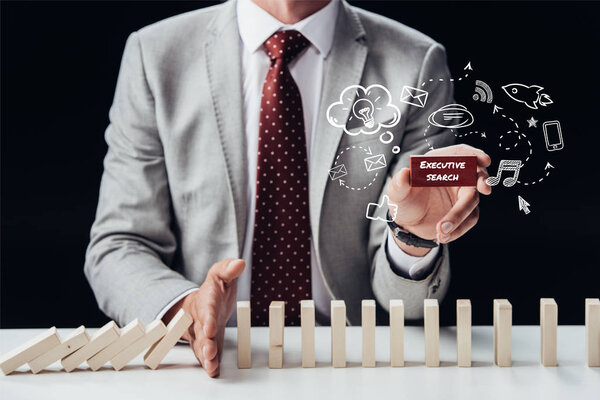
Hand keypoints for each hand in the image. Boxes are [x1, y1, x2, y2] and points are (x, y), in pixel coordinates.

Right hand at [162, 258, 244, 377]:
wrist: (201, 303)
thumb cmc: (213, 289)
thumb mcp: (220, 274)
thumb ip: (228, 268)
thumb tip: (240, 263)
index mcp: (206, 302)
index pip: (207, 311)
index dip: (208, 320)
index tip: (210, 328)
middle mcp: (201, 320)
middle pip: (201, 332)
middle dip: (205, 343)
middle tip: (209, 352)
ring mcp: (202, 334)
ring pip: (202, 346)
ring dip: (206, 356)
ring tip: (211, 366)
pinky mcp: (206, 344)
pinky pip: (206, 354)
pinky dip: (209, 363)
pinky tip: (213, 371)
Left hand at [386, 144, 490, 255]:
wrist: (408, 224)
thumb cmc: (403, 202)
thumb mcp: (397, 193)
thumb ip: (399, 184)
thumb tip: (403, 173)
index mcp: (437, 163)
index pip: (459, 153)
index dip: (473, 154)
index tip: (483, 160)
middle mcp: (453, 176)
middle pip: (474, 175)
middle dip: (482, 180)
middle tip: (484, 189)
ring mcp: (461, 193)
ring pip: (472, 201)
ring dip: (459, 217)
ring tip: (440, 232)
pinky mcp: (465, 210)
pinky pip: (470, 218)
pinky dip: (459, 229)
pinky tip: (444, 236)